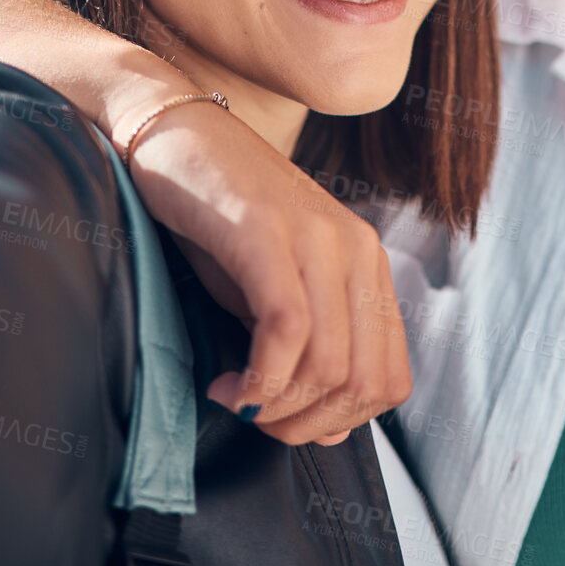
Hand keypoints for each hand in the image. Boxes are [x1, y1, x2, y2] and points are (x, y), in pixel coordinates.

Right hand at [123, 101, 412, 445]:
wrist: (174, 136)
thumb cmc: (218, 222)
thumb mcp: (272, 294)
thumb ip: (307, 354)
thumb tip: (328, 428)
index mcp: (368, 266)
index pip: (390, 380)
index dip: (338, 421)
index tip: (281, 420)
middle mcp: (358, 250)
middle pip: (364, 384)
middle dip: (305, 424)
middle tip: (254, 418)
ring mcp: (318, 237)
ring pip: (330, 365)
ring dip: (277, 407)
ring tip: (233, 398)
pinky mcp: (269, 232)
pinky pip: (287, 329)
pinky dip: (258, 378)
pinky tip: (225, 383)